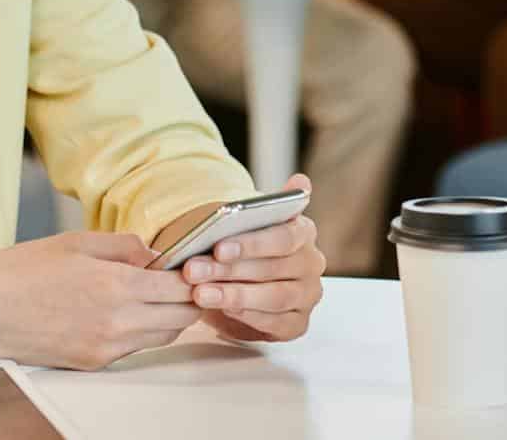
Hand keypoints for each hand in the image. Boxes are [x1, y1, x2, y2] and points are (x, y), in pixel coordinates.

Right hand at [0, 231, 200, 370]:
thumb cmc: (17, 273)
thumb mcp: (74, 242)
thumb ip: (122, 246)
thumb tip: (154, 254)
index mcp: (115, 285)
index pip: (181, 287)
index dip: (193, 274)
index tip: (191, 262)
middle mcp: (117, 322)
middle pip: (181, 318)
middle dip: (188, 297)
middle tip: (179, 278)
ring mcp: (106, 348)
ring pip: (162, 336)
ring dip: (167, 316)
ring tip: (152, 292)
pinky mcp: (93, 363)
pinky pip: (135, 347)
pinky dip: (141, 329)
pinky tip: (124, 309)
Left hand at [176, 174, 325, 342]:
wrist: (243, 279)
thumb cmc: (245, 247)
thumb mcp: (249, 223)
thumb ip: (267, 206)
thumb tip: (300, 181)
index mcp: (304, 232)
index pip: (284, 237)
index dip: (252, 244)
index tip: (218, 247)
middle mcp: (312, 264)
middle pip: (272, 268)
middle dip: (228, 270)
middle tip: (193, 270)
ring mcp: (308, 296)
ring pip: (273, 297)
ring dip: (233, 295)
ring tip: (200, 293)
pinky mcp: (298, 324)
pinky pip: (275, 323)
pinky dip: (247, 316)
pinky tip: (222, 309)